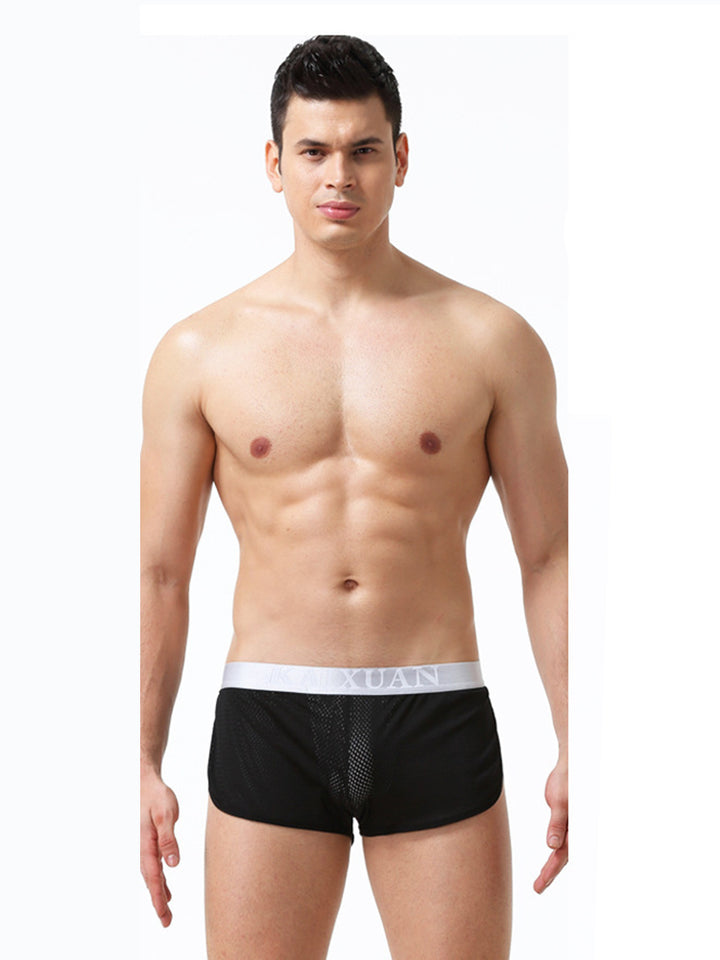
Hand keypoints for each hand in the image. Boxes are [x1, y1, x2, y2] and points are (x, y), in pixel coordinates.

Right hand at [140, 772, 179, 925]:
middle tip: (166, 922)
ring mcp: (145, 846)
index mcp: (145, 844)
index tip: (164, 915)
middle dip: (158, 902)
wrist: (144, 781)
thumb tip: (173, 864)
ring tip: (166, 911)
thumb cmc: (155, 795)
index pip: (153, 877)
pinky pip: (153, 866)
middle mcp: (143, 848)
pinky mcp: (150, 841)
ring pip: (151, 875)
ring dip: (158, 893)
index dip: (158, 898)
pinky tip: (165, 888)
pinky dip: (158, 880)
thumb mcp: (166, 814)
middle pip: (150, 881)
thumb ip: (168, 839)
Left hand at [533, 755, 567, 892]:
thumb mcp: (560, 801)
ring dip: (553, 864)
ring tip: (541, 880)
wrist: (570, 764)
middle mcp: (577, 829)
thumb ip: (558, 824)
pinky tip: (551, 856)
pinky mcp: (566, 820)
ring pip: (563, 849)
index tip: (541, 882)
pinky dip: (555, 850)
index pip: (564, 853)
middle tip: (537, 887)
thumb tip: (552, 846)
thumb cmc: (568, 780)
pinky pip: (561, 838)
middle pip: (564, 856)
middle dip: (551, 872)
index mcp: (578, 827)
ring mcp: (572, 825)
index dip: (552, 870)